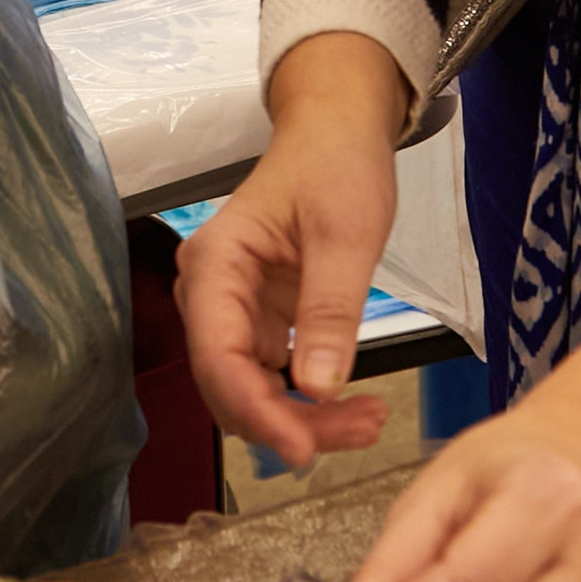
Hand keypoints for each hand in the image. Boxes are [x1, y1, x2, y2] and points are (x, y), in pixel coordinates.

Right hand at [176, 33, 403, 463]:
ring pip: (251, 390)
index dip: (257, 412)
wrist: (338, 131)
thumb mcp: (345, 235)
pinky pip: (272, 376)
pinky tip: (354, 405)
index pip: (219, 358)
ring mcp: (233, 310)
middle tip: (363, 432)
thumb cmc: (337, 166)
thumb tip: (319, 389)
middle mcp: (210, 294)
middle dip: (289, 421)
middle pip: (231, 385)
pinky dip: (309, 399)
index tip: (304, 450)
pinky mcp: (260, 319)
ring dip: (303, 417)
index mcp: (215, 266)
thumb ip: (329, 311)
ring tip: (370, 421)